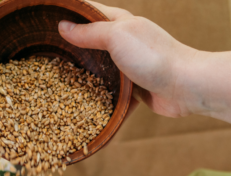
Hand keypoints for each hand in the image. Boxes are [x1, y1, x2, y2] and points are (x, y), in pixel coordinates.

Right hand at [58, 1, 195, 117]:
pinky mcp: (135, 88)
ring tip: (58, 83)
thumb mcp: (116, 36)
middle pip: (92, 43)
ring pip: (101, 70)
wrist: (186, 86)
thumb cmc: (152, 56)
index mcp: (120, 22)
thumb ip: (89, 32)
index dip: (68, 14)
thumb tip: (63, 26)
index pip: (88, 12)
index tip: (44, 20)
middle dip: (71, 49)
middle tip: (45, 56)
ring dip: (84, 77)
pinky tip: (83, 107)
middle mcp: (125, 41)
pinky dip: (100, 100)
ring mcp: (130, 65)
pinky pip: (112, 93)